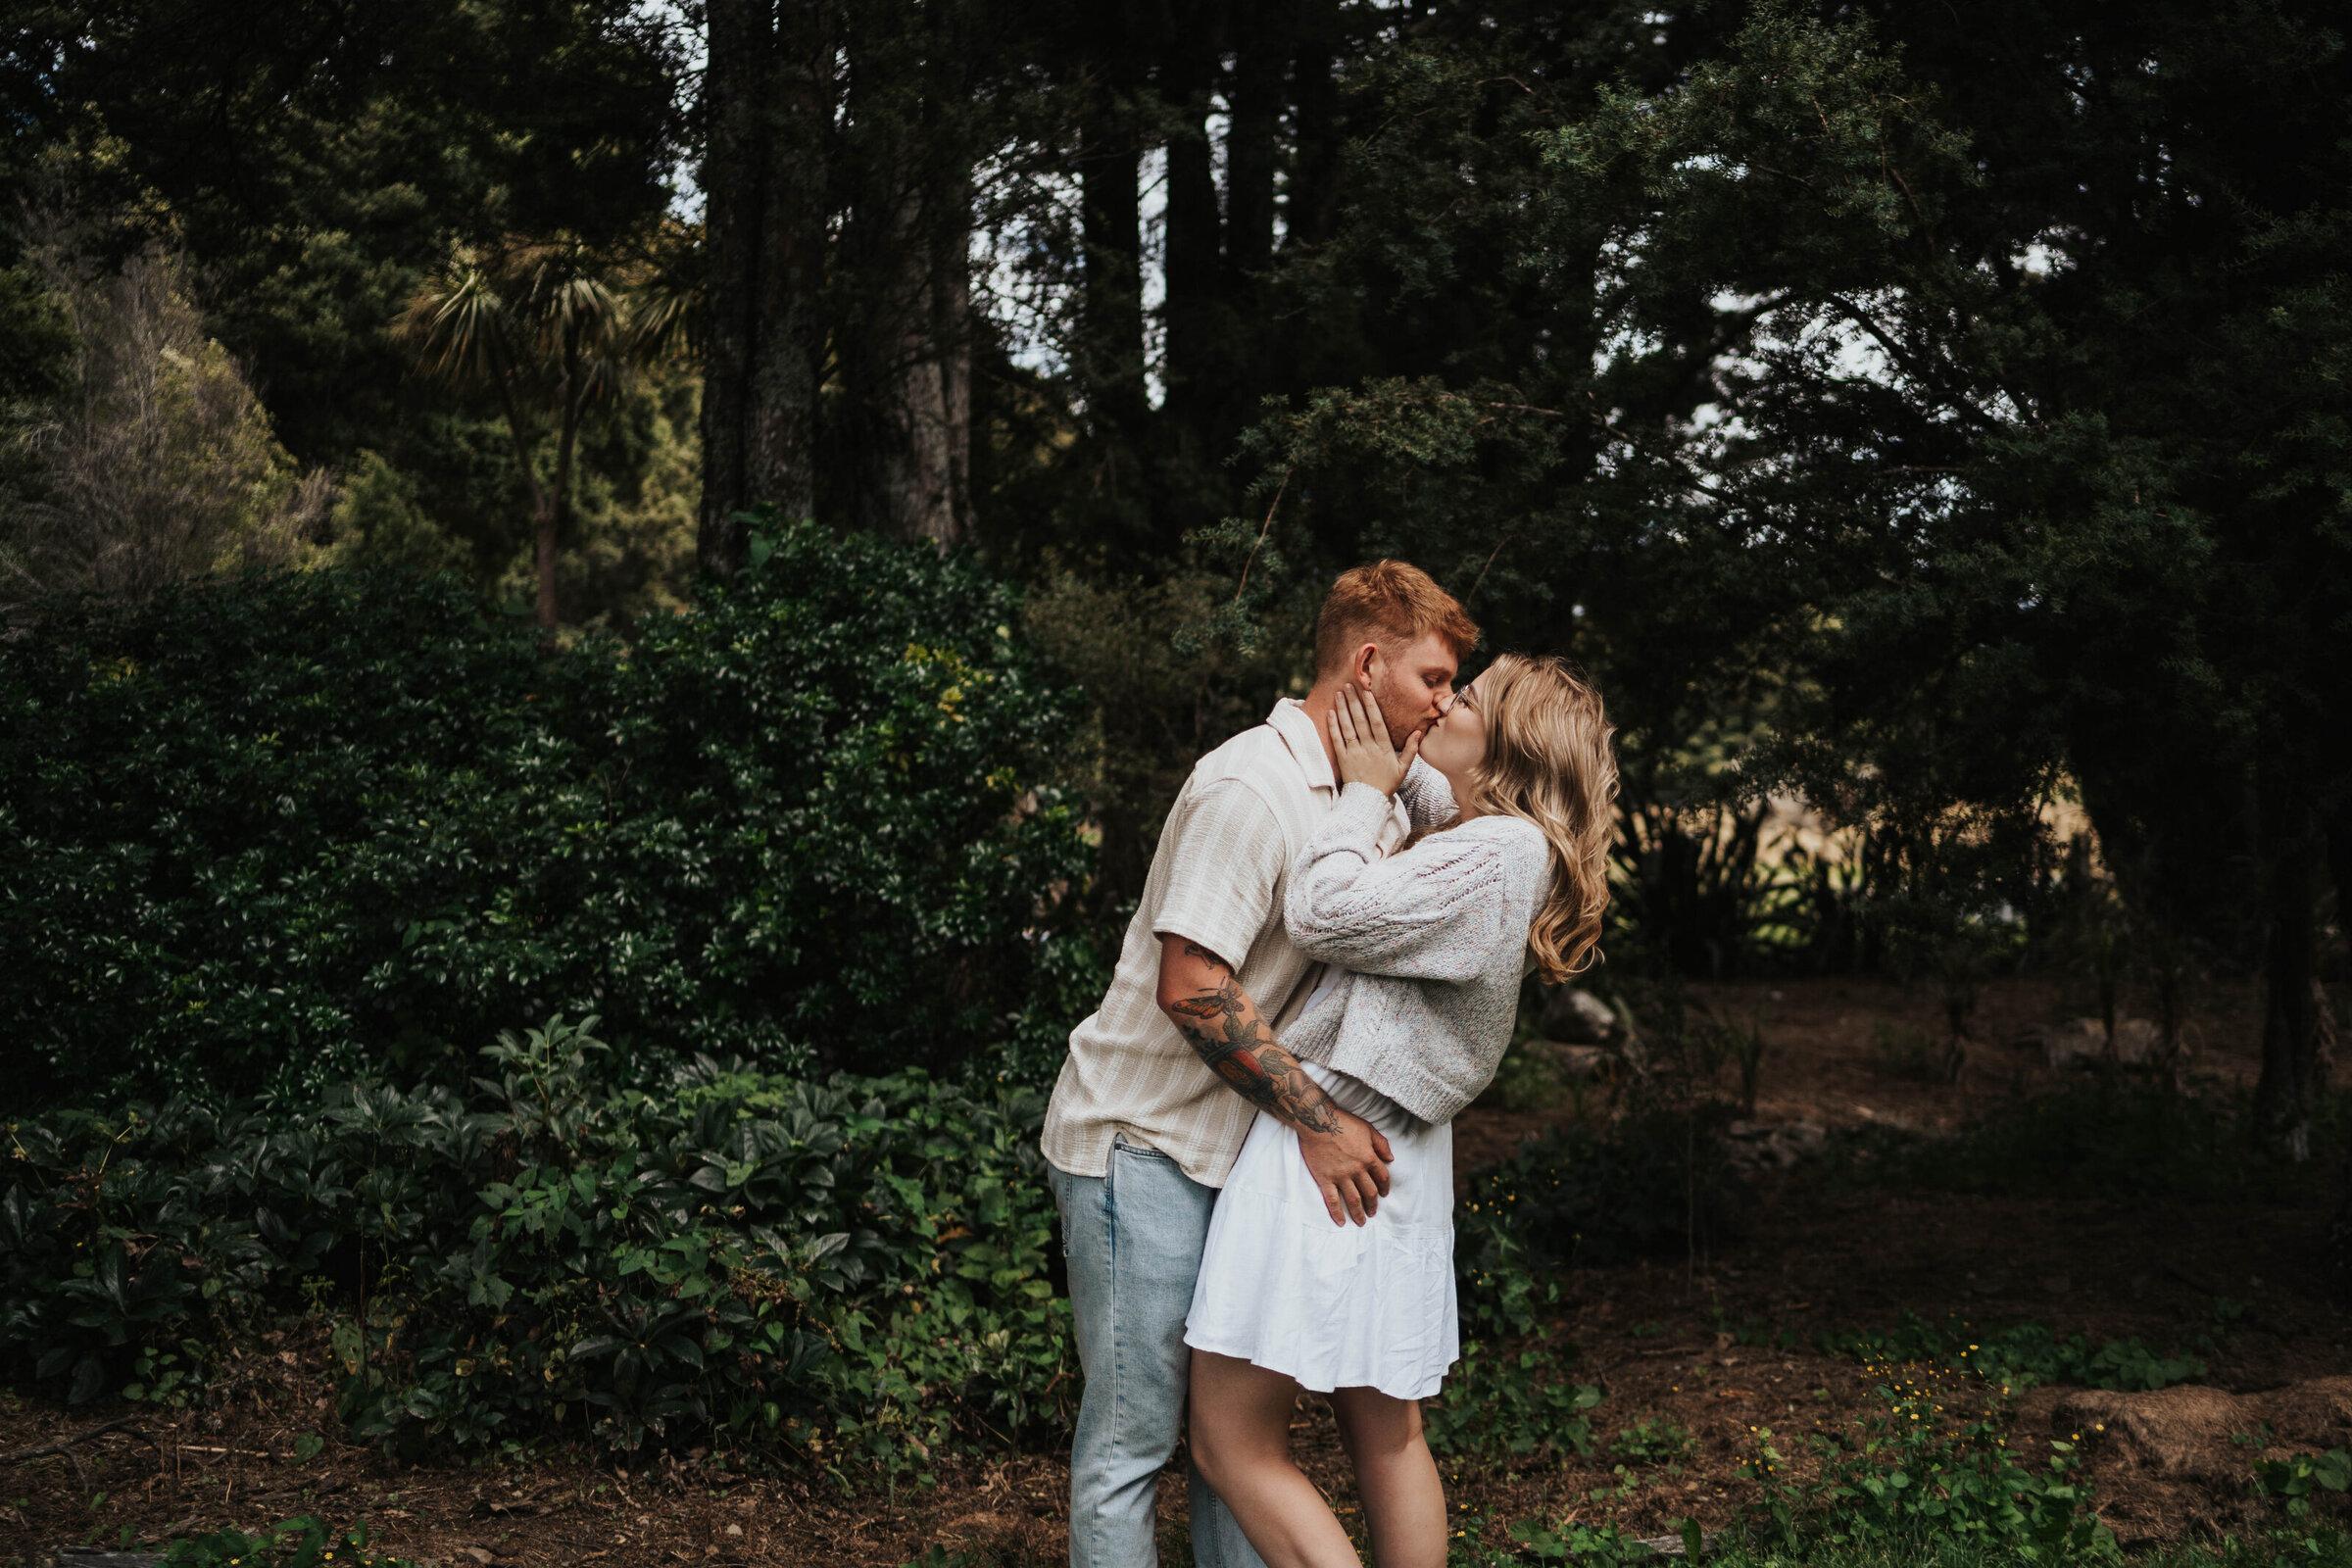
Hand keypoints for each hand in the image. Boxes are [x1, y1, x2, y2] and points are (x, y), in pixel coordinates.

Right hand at [1296, 1107, 1396, 1225]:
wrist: (1317, 1121)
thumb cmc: (1343, 1122)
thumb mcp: (1368, 1129)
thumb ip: (1381, 1144)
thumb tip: (1390, 1159)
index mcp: (1369, 1157)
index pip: (1382, 1178)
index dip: (1385, 1187)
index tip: (1384, 1194)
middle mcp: (1357, 1170)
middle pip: (1370, 1193)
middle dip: (1373, 1205)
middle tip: (1373, 1212)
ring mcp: (1341, 1176)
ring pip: (1353, 1200)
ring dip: (1359, 1213)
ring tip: (1361, 1222)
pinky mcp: (1325, 1179)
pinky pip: (1332, 1200)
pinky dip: (1337, 1213)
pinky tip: (1341, 1222)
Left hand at [1329, 682, 1420, 795]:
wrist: (1368, 802)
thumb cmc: (1386, 784)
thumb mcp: (1403, 768)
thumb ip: (1411, 749)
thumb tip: (1418, 732)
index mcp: (1384, 748)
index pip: (1377, 722)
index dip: (1371, 706)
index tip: (1367, 691)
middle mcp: (1368, 748)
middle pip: (1360, 720)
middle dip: (1354, 701)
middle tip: (1348, 685)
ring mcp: (1354, 753)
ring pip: (1348, 727)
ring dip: (1342, 708)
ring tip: (1339, 693)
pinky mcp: (1343, 759)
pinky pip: (1337, 740)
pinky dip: (1333, 726)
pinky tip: (1330, 713)